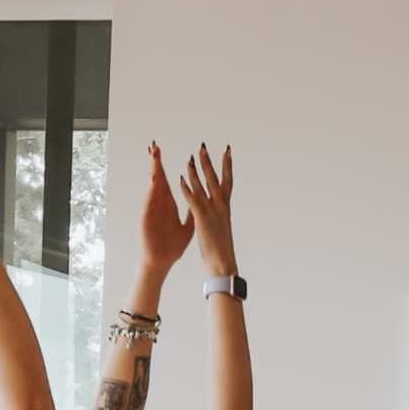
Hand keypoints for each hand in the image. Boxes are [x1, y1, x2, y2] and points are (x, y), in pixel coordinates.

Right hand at [134, 143, 192, 282]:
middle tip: (154, 145)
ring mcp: (152, 211)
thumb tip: (200, 200)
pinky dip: (151, 193)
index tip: (164, 152)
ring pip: (153, 188)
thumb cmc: (171, 245)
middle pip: (158, 179)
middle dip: (156, 162)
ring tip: (153, 157)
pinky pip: (149, 204)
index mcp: (169, 204)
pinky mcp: (147, 220)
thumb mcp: (187, 225)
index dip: (166, 167)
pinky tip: (153, 182)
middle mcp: (159, 204)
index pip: (169, 181)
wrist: (162, 261)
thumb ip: (192, 211)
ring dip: (153, 172)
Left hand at [177, 143, 236, 275]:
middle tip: (204, 147)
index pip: (227, 181)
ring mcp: (212, 211)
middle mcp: (221, 205)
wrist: (223, 262)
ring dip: (196, 171)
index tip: (227, 151)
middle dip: (209, 162)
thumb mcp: (221, 227)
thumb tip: (220, 208)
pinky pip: (193, 201)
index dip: (227, 165)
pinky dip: (187, 189)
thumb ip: (219, 215)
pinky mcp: (202, 219)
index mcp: (225, 207)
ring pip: (203, 186)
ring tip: (191, 157)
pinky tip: (180, 179)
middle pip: (215, 178)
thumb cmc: (222, 248)